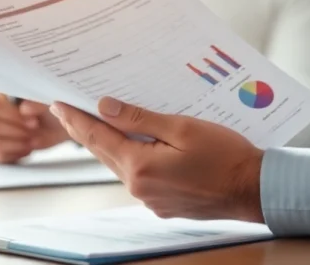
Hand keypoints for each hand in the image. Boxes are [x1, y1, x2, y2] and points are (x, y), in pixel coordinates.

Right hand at [0, 86, 68, 162]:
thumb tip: (25, 109)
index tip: (33, 121)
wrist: (52, 124)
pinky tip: (25, 146)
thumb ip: (36, 102)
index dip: (12, 114)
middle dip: (18, 130)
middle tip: (34, 128)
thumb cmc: (45, 107)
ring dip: (19, 142)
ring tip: (32, 137)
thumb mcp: (46, 101)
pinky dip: (16, 153)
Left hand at [50, 97, 263, 222]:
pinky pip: (140, 176)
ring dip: (112, 144)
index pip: (96, 138)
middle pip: (105, 152)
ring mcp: (150, 200)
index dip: (75, 119)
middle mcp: (139, 188)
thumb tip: (105, 107)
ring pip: (122, 165)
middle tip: (70, 108)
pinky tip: (141, 144)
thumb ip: (140, 119)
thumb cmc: (225, 155)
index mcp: (140, 167)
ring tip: (103, 121)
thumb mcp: (182, 127)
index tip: (56, 103)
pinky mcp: (163, 205)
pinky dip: (134, 158)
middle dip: (88, 129)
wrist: (253, 189)